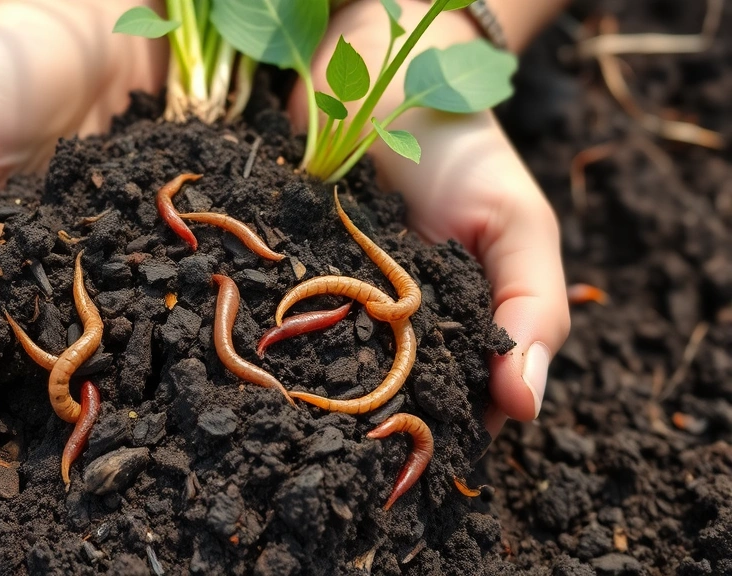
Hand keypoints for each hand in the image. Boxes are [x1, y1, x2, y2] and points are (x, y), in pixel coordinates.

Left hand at [289, 0, 569, 434]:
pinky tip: (234, 362)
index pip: (444, 406)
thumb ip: (532, 305)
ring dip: (295, 394)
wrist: (385, 69)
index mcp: (446, 331)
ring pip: (307, 368)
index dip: (432, 442)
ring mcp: (323, 300)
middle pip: (368, 398)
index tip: (404, 474)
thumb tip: (526, 408)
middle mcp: (381, 328)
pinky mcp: (277, 269)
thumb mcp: (516, 223)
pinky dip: (251, 333)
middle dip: (353, 429)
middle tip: (327, 461)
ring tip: (275, 428)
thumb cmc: (462, 150)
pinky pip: (260, 311)